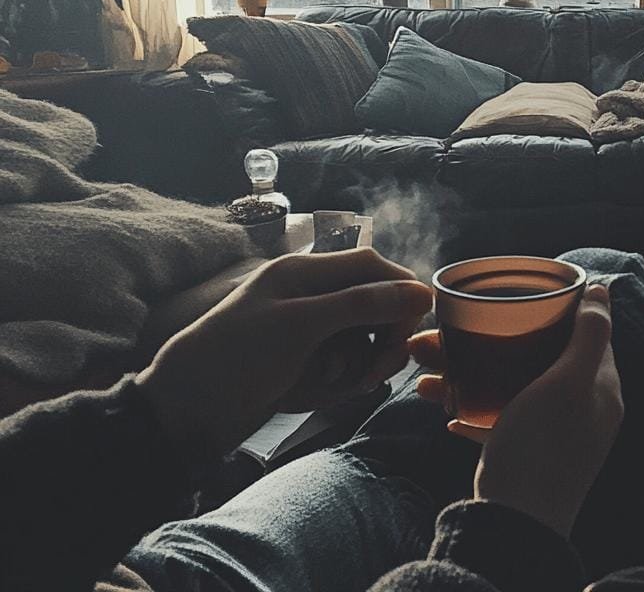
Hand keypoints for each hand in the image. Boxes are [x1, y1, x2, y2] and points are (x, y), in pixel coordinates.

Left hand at [137, 248, 433, 457]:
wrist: (185, 414)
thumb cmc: (234, 359)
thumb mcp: (300, 326)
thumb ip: (361, 305)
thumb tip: (420, 293)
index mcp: (303, 273)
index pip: (372, 266)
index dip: (400, 291)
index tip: (413, 327)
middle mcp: (310, 297)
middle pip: (374, 304)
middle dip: (384, 336)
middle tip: (378, 369)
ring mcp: (308, 333)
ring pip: (365, 340)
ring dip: (366, 363)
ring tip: (348, 385)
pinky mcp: (305, 364)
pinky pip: (345, 366)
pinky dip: (346, 380)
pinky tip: (329, 393)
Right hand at [409, 283, 621, 536]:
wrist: (515, 523)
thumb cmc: (545, 448)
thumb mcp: (570, 383)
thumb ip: (589, 336)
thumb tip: (601, 292)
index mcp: (599, 387)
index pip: (583, 333)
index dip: (551, 310)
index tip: (512, 295)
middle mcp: (579, 407)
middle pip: (533, 356)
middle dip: (488, 341)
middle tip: (438, 334)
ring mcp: (550, 432)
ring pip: (506, 385)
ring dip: (465, 373)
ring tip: (422, 368)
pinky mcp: (523, 453)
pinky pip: (495, 420)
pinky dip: (470, 409)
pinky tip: (446, 408)